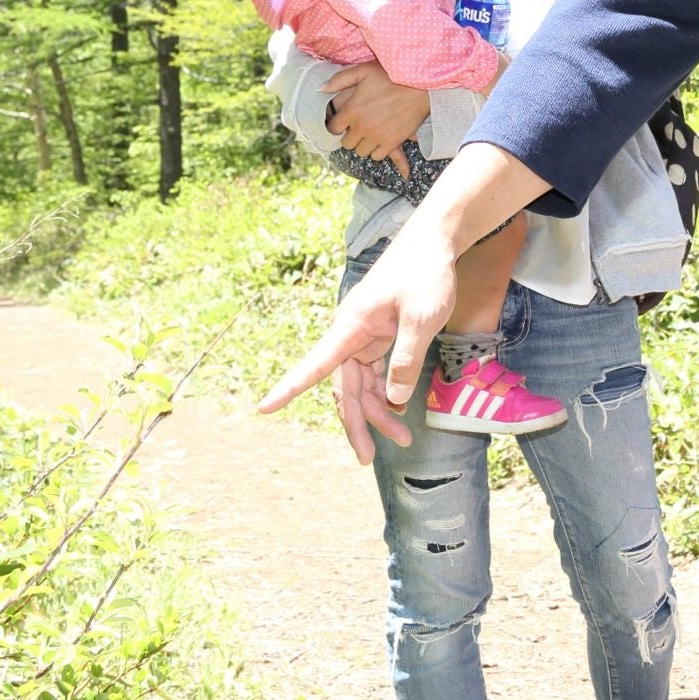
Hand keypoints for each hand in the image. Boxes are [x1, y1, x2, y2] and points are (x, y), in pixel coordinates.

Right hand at [254, 225, 457, 461]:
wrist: (434, 241)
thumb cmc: (425, 273)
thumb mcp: (422, 319)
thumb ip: (406, 359)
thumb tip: (393, 398)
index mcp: (351, 326)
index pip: (314, 365)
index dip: (289, 389)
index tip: (264, 408)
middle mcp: (350, 334)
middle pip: (343, 387)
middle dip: (356, 423)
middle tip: (367, 458)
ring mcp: (363, 336)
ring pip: (360, 385)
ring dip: (378, 412)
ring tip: (402, 439)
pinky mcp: (378, 337)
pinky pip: (374, 373)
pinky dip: (386, 393)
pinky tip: (400, 410)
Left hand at [324, 62, 428, 178]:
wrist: (419, 86)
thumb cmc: (390, 76)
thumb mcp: (362, 71)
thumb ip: (339, 80)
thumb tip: (320, 89)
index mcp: (352, 110)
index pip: (333, 129)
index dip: (335, 126)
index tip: (340, 123)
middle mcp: (362, 127)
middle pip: (346, 143)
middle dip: (349, 136)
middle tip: (356, 127)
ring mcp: (377, 137)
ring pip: (361, 151)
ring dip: (362, 144)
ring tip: (367, 134)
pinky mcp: (392, 143)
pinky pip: (377, 156)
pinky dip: (376, 150)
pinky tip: (379, 140)